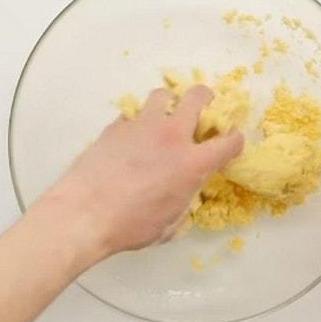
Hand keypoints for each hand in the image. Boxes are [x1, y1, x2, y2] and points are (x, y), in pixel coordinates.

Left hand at [38, 85, 243, 254]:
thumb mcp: (169, 225)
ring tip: (163, 118)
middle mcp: (171, 137)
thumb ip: (183, 202)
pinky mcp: (116, 126)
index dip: (235, 141)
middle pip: (197, 97)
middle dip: (206, 98)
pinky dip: (137, 123)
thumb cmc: (130, 226)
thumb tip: (182, 195)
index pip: (229, 142)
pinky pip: (132, 115)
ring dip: (168, 104)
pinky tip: (130, 140)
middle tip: (202, 108)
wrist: (85, 214)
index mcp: (192, 164)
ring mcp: (142, 126)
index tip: (231, 144)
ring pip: (162, 95)